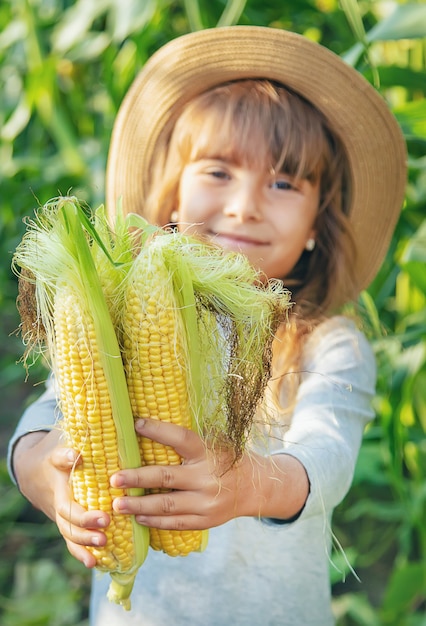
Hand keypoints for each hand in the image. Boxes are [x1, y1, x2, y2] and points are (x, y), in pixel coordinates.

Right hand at [13, 430, 108, 567]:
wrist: (35, 473)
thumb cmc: (61, 451)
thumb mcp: (68, 437)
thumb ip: (84, 432)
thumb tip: (103, 422)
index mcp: (57, 464)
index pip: (59, 458)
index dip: (67, 457)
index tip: (75, 456)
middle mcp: (57, 492)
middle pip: (66, 507)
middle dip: (85, 516)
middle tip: (105, 518)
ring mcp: (60, 511)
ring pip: (68, 529)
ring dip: (84, 538)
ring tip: (102, 542)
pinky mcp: (65, 524)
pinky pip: (71, 541)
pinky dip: (81, 553)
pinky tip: (95, 564)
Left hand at [111, 418, 308, 529]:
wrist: (254, 486)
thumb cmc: (225, 458)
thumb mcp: (214, 442)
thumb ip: (188, 440)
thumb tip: (148, 426)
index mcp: (208, 452)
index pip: (181, 438)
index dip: (158, 430)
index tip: (135, 424)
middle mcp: (207, 477)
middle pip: (166, 477)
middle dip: (136, 478)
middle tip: (113, 479)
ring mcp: (207, 502)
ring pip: (166, 505)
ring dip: (139, 504)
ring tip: (117, 504)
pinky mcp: (206, 521)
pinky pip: (175, 523)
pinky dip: (154, 521)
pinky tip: (138, 517)